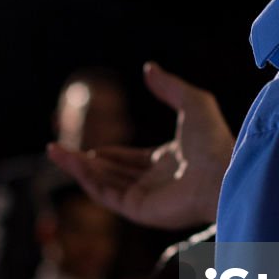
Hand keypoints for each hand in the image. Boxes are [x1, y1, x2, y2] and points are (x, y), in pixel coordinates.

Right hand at [47, 60, 232, 230]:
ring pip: (104, 184)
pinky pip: (107, 195)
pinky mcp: (140, 211)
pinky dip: (87, 179)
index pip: (130, 161)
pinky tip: (73, 162)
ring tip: (55, 152)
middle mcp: (156, 183)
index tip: (91, 148)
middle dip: (85, 163)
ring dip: (78, 169)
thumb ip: (170, 86)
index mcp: (168, 163)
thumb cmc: (214, 141)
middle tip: (58, 150)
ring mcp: (147, 199)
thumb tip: (149, 68)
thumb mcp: (193, 102)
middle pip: (112, 174)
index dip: (110, 154)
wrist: (222, 171)